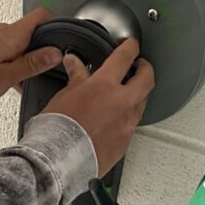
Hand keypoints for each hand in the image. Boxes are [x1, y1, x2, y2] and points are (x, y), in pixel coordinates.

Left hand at [0, 8, 62, 106]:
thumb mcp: (7, 76)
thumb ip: (32, 63)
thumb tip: (53, 54)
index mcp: (13, 35)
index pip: (42, 15)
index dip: (57, 24)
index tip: (64, 39)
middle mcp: (4, 32)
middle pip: (34, 32)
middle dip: (43, 50)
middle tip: (47, 67)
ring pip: (21, 44)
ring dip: (27, 60)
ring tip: (25, 80)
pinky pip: (9, 50)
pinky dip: (15, 63)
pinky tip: (12, 80)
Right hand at [41, 39, 153, 175]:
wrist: (59, 160)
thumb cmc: (57, 129)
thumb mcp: (64, 95)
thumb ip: (76, 77)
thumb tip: (75, 63)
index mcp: (105, 85)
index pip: (125, 57)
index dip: (130, 46)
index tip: (130, 44)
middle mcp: (122, 102)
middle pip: (147, 78)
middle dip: (145, 68)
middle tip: (139, 65)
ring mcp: (127, 123)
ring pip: (142, 102)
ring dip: (137, 94)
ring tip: (125, 93)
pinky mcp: (126, 142)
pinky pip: (132, 123)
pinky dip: (127, 116)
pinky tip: (115, 117)